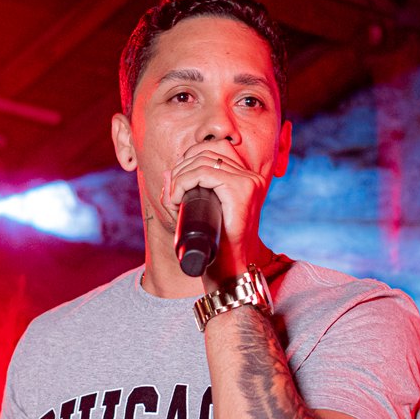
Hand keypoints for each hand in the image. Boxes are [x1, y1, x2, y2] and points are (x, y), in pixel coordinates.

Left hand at [163, 140, 269, 284]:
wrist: (228, 270)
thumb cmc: (215, 245)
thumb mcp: (199, 213)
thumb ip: (184, 192)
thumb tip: (168, 172)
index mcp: (246, 179)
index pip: (216, 149)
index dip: (190, 159)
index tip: (178, 183)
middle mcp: (251, 177)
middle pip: (207, 151)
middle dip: (181, 169)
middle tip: (172, 194)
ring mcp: (248, 182)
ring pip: (203, 160)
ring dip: (179, 177)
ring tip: (173, 199)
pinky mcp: (241, 191)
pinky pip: (204, 173)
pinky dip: (183, 183)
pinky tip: (177, 199)